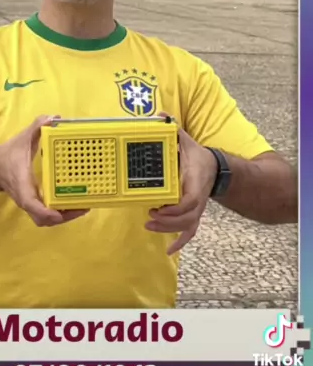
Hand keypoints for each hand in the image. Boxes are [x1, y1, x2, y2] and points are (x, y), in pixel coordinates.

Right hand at [0, 114, 89, 227]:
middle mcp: (27, 200)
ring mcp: (30, 204)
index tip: (60, 212)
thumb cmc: (9, 156)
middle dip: (64, 217)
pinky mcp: (34, 203)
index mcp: (22, 187)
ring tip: (84, 206)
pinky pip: (48, 214)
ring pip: (47, 220)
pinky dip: (61, 212)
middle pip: (44, 219)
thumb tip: (53, 118)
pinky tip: (75, 203)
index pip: (31, 205)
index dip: (46, 212)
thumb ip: (37, 127)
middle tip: (85, 206)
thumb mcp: (23, 139)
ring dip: (65, 216)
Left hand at [145, 115, 217, 254]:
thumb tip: (161, 115)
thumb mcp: (187, 141)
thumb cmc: (198, 157)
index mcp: (196, 182)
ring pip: (187, 226)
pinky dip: (181, 242)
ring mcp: (197, 209)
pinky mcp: (194, 214)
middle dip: (168, 221)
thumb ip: (174, 130)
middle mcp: (198, 199)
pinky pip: (190, 232)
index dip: (175, 208)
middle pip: (187, 218)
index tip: (159, 206)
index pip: (190, 201)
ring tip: (150, 225)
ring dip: (169, 229)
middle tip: (150, 216)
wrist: (216, 169)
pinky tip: (170, 251)